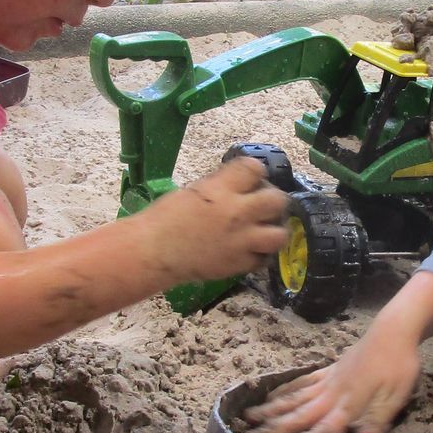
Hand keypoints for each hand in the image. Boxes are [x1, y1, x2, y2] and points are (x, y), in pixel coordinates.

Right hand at [138, 155, 287, 282]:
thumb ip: (221, 187)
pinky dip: (260, 255)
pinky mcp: (239, 264)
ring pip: (279, 234)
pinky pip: (264, 259)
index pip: (256, 168)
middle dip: (272, 201)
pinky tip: (249, 251)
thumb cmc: (164, 218)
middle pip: (277, 200)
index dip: (255, 173)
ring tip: (262, 231)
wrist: (153, 251)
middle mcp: (237, 213)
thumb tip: (238, 186)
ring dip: (273, 230)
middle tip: (261, 206)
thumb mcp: (194, 190)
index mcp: (222, 189)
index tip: (250, 179)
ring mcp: (241, 241)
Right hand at [243, 322, 423, 432]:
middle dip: (274, 429)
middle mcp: (331, 395)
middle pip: (298, 416)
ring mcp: (327, 381)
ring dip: (271, 409)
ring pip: (293, 398)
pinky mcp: (327, 370)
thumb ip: (379, 419)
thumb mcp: (397, 396)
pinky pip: (301, 382)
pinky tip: (272, 394)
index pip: (323, 431)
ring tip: (248, 418)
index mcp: (348, 406)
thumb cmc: (399, 366)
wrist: (393, 331)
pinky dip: (285, 390)